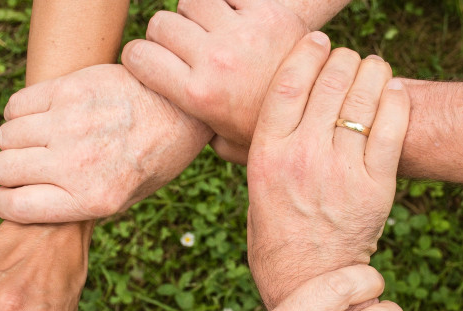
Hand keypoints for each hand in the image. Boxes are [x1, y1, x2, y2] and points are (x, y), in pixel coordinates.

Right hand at [0, 64, 211, 222]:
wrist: (182, 110)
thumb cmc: (153, 158)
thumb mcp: (125, 199)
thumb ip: (78, 206)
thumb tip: (30, 206)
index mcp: (92, 199)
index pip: (14, 207)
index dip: (4, 203)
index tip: (9, 196)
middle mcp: (77, 164)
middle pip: (3, 169)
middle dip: (9, 172)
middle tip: (27, 166)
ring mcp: (70, 124)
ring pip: (6, 136)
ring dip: (15, 141)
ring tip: (38, 140)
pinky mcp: (69, 89)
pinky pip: (16, 105)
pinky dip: (19, 113)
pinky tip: (41, 116)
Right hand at [122, 0, 306, 163]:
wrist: (324, 109)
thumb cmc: (267, 130)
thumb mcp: (225, 144)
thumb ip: (193, 130)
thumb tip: (170, 123)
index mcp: (198, 95)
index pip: (138, 56)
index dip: (138, 57)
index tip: (148, 61)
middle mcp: (215, 60)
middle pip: (161, 23)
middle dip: (166, 35)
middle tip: (184, 48)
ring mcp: (242, 33)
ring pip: (191, 1)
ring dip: (195, 13)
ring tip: (210, 31)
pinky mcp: (268, 11)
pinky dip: (226, 2)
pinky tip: (235, 19)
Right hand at [246, 33, 409, 308]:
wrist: (307, 280)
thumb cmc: (275, 233)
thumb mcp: (254, 187)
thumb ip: (258, 148)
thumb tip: (258, 111)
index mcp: (266, 154)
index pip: (288, 83)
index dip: (306, 52)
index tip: (318, 41)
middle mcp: (302, 157)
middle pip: (329, 81)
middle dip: (343, 59)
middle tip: (348, 59)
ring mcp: (341, 171)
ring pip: (363, 97)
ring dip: (372, 71)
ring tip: (373, 69)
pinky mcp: (375, 186)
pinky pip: (393, 126)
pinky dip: (396, 99)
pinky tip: (393, 91)